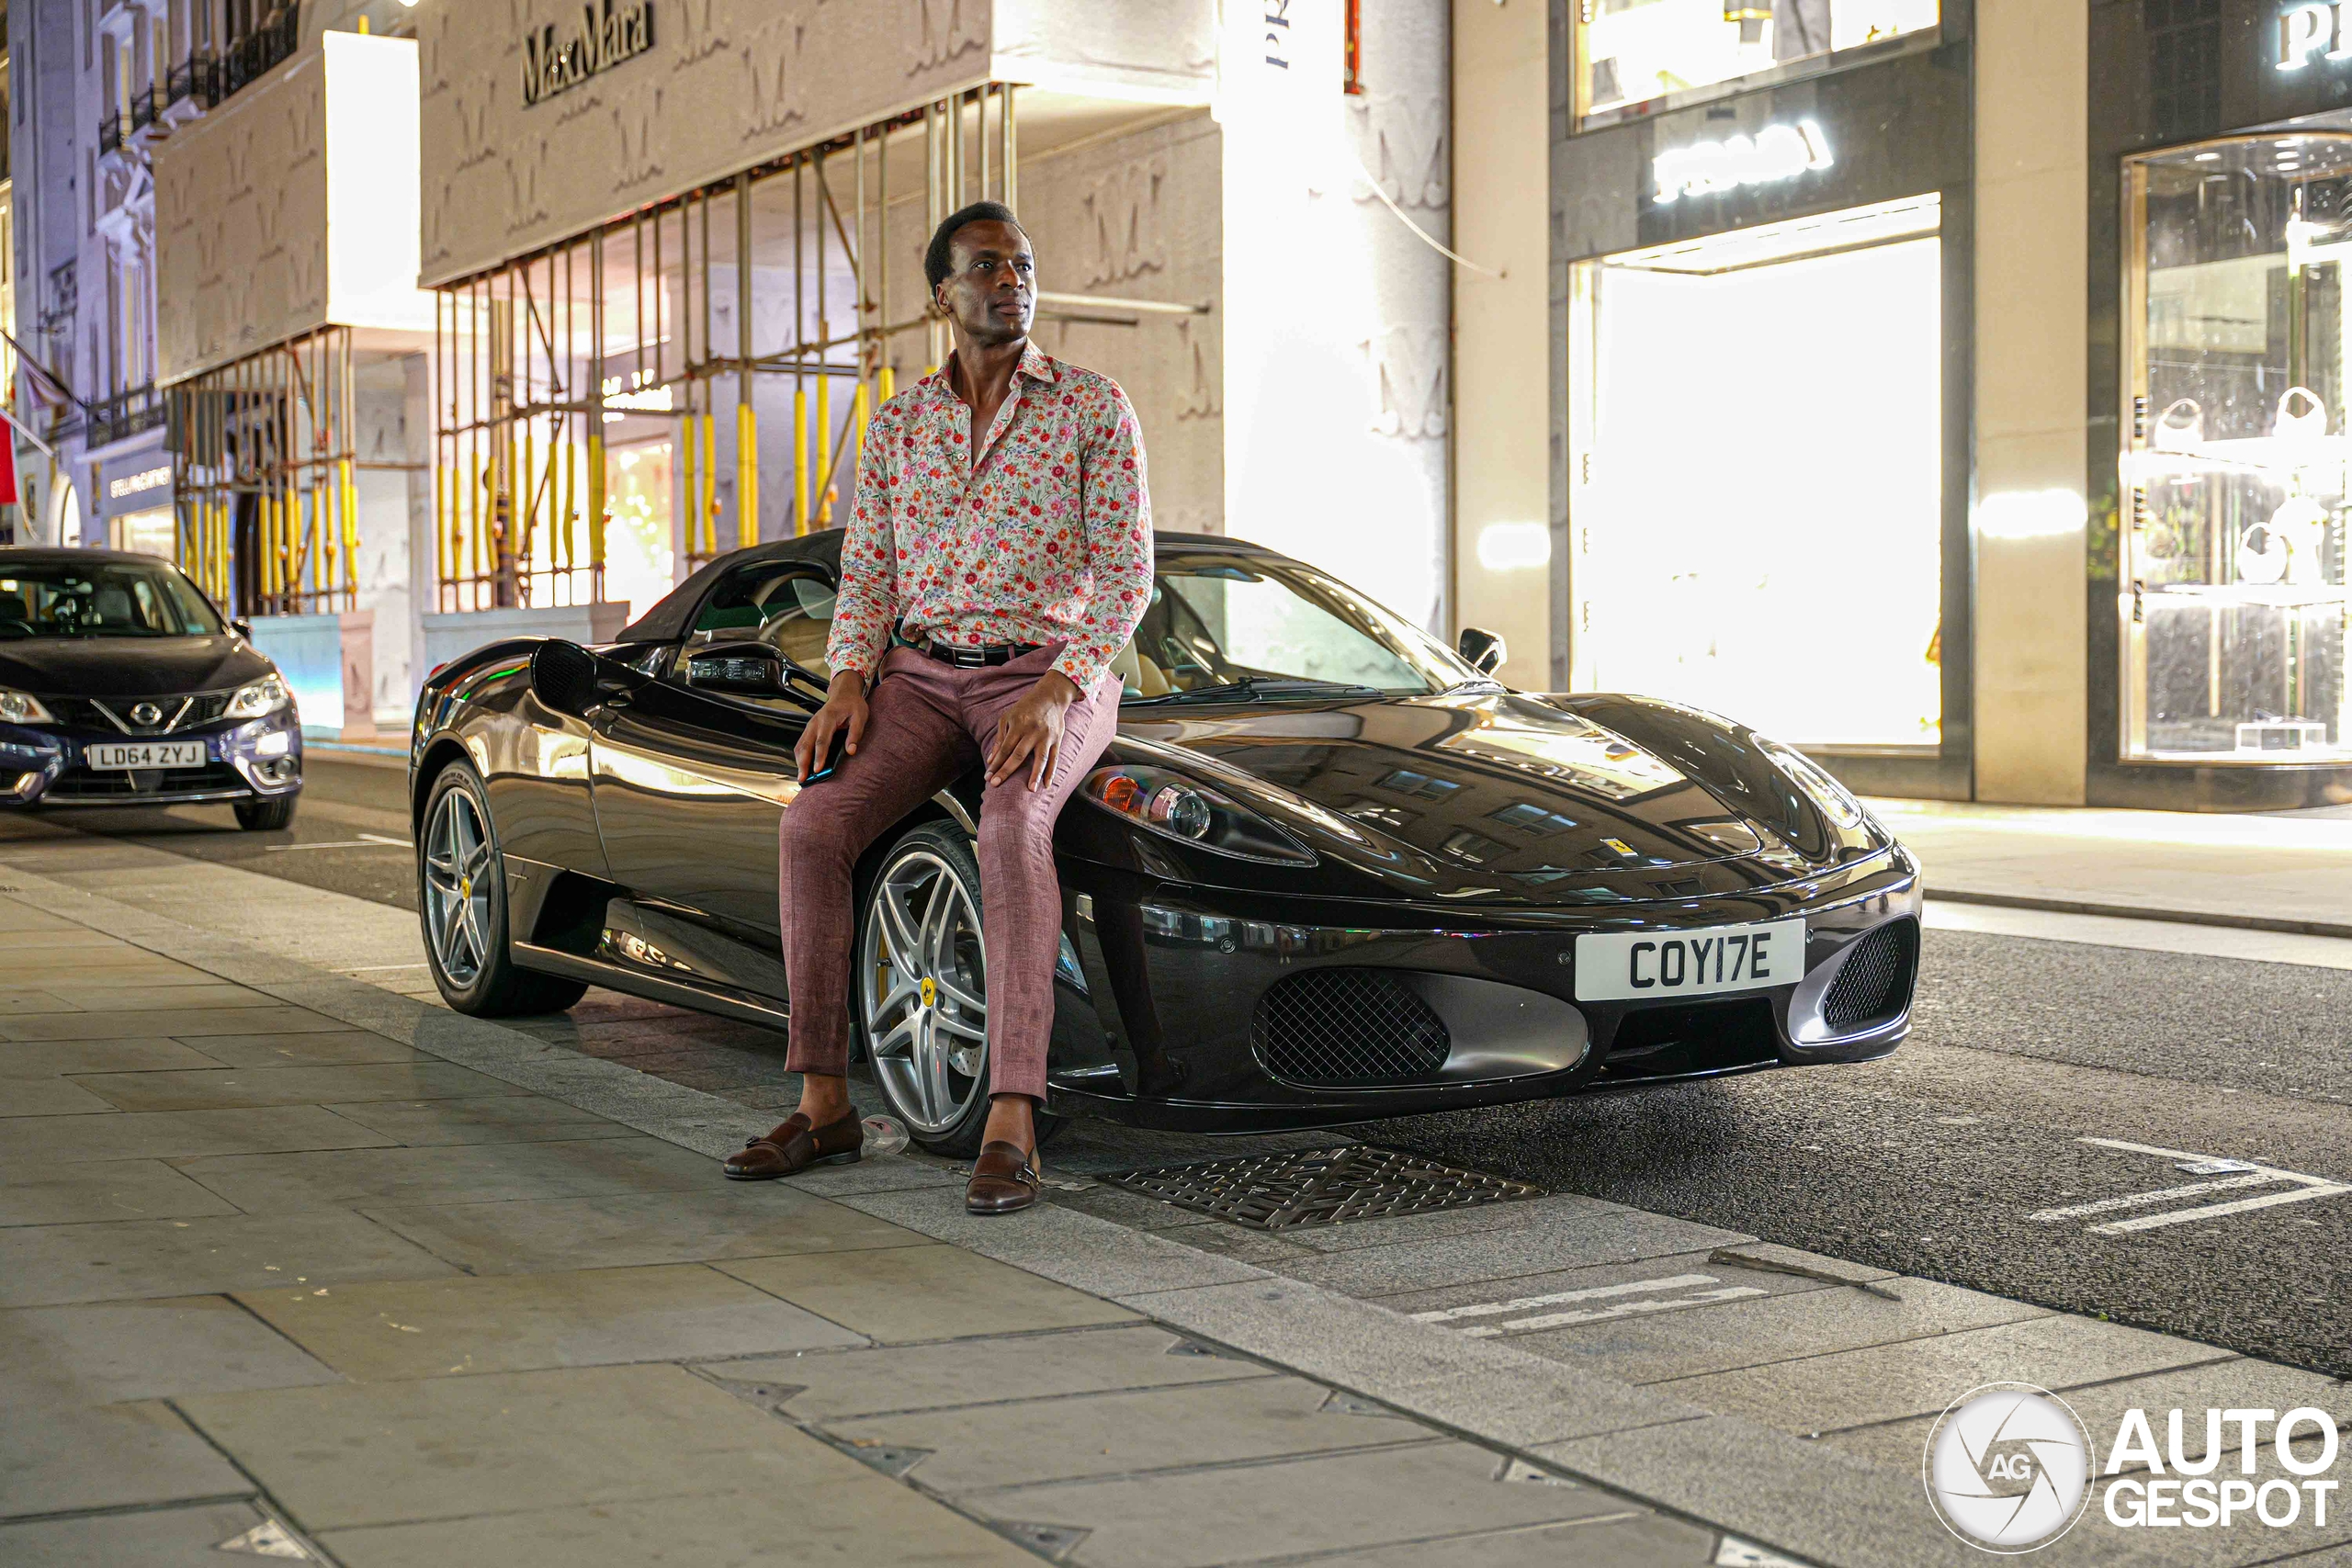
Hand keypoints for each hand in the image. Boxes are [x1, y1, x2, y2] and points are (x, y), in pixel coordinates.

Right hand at [795, 670, 869, 782]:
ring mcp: (810, 726)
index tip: (817, 770)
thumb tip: (851, 751)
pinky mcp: (809, 729)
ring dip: (799, 762)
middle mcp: (815, 723)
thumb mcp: (860, 716)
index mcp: (828, 718)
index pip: (822, 741)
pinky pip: (801, 744)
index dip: (819, 756)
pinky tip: (802, 767)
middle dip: (803, 763)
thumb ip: (855, 734)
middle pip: (806, 745)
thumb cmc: (852, 705)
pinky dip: (800, 757)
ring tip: (801, 778)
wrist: (844, 694)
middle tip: (803, 779)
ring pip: (800, 746)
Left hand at [986, 671, 1080, 789]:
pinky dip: (1051, 772)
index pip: (1005, 749)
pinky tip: (1047, 784)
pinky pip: (1054, 758)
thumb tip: (991, 759)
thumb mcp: (1008, 717)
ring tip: (1030, 789)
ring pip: (1040, 758)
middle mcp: (1032, 731)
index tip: (988, 777)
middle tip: (996, 785)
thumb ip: (1000, 738)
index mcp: (1018, 725)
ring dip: (1035, 775)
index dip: (996, 764)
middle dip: (1006, 771)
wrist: (1050, 696)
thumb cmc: (1026, 707)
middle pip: (1018, 755)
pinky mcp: (1057, 739)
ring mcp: (1046, 736)